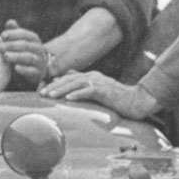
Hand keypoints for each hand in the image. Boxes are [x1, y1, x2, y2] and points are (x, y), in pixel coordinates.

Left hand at [0, 23, 50, 85]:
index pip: (24, 34)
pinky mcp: (38, 73)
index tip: (2, 35)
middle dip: (11, 45)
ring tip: (6, 56)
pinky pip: (32, 71)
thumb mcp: (20, 41)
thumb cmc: (25, 52)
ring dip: (16, 56)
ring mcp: (39, 61)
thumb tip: (10, 22)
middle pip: (25, 45)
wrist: (38, 68)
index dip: (13, 34)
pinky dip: (24, 70)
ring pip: (29, 57)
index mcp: (33, 39)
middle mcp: (38, 49)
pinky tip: (16, 68)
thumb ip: (14, 32)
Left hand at [42, 68, 156, 119]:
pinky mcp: (105, 90)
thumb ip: (85, 89)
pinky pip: (89, 91)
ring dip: (62, 89)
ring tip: (50, 95)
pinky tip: (68, 98)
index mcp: (91, 76)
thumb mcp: (99, 92)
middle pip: (69, 79)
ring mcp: (100, 82)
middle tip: (41, 93)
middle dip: (54, 86)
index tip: (42, 90)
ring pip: (76, 83)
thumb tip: (69, 88)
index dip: (55, 83)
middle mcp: (94, 76)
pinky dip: (78, 94)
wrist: (136, 101)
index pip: (69, 78)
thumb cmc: (117, 100)